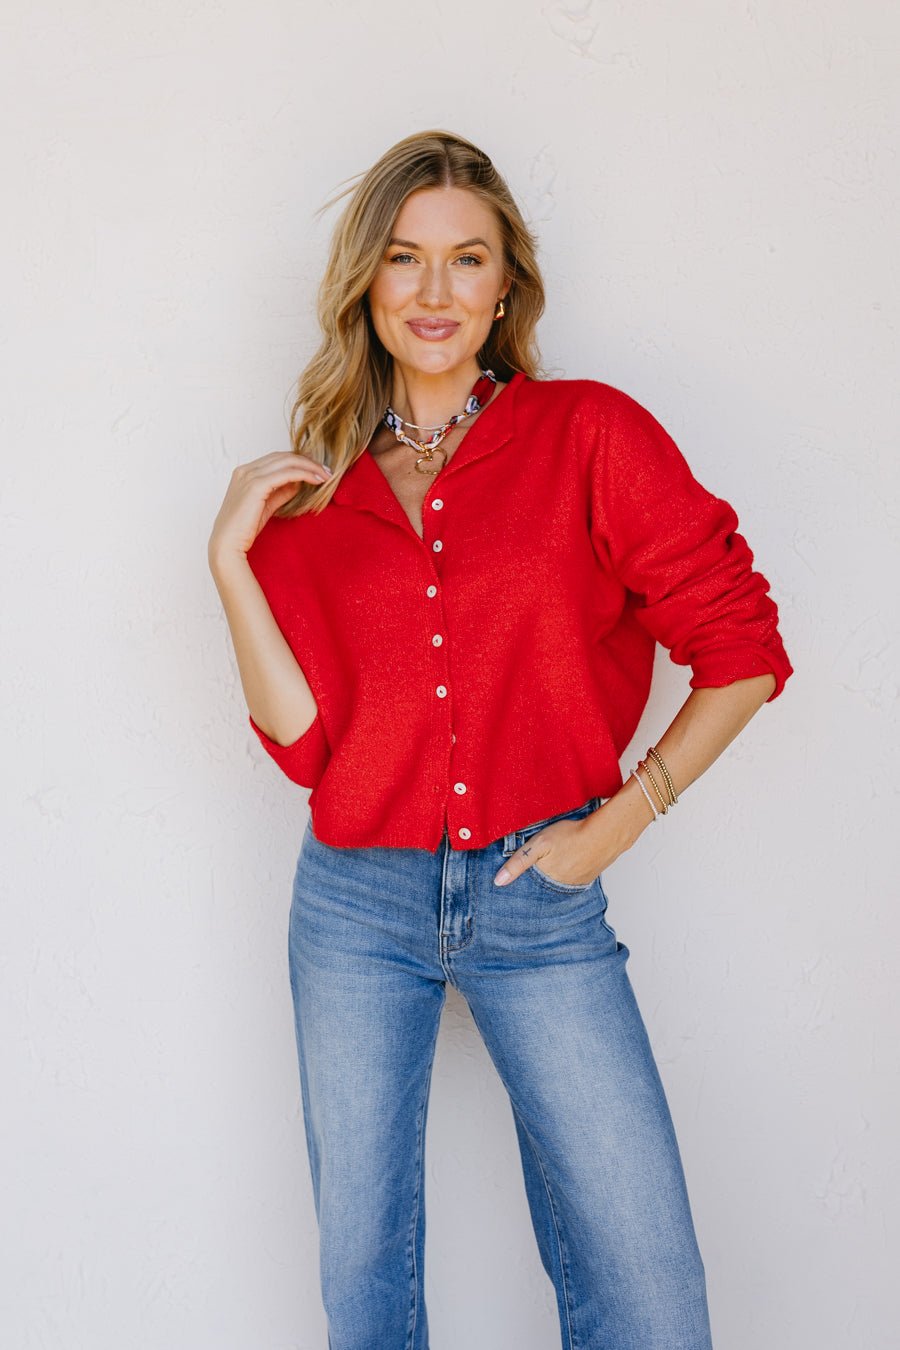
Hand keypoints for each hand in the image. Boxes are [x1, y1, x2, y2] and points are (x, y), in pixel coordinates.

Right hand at [208, 451, 332, 573]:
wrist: (227, 545)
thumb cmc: (243, 530)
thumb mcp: (266, 506)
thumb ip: (280, 492)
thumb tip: (298, 483)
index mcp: (245, 472)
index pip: (277, 459)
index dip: (299, 462)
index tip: (317, 470)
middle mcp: (246, 470)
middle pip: (283, 456)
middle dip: (308, 461)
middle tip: (327, 471)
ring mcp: (249, 475)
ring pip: (287, 461)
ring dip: (310, 466)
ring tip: (326, 475)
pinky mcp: (256, 485)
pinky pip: (287, 474)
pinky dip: (304, 474)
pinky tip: (317, 480)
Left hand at [493, 809, 626, 886]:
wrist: (606, 834)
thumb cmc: (572, 835)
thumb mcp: (539, 844)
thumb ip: (519, 862)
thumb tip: (498, 882)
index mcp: (546, 880)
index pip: (528, 887)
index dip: (522, 881)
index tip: (518, 877)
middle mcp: (560, 887)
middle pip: (543, 885)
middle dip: (537, 878)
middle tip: (541, 861)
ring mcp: (575, 883)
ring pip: (557, 882)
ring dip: (553, 875)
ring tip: (555, 860)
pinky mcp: (587, 878)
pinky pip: (571, 879)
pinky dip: (567, 872)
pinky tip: (567, 860)